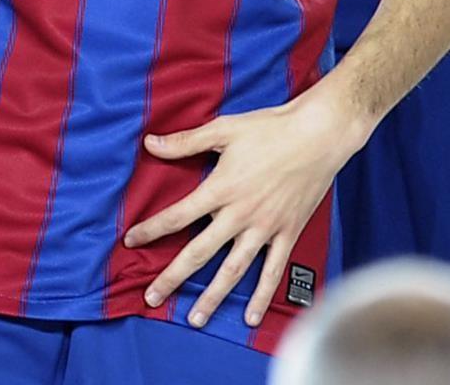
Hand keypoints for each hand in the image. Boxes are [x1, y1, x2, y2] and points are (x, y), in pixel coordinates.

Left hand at [125, 92, 366, 329]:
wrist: (319, 136)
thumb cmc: (270, 129)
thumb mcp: (222, 130)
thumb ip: (185, 142)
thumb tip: (150, 143)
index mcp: (221, 189)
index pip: (177, 216)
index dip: (152, 229)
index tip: (130, 241)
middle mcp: (240, 214)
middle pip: (200, 252)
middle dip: (173, 277)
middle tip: (152, 297)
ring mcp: (265, 228)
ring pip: (233, 270)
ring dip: (213, 296)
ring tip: (196, 319)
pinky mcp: (287, 233)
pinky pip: (272, 270)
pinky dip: (260, 295)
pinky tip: (249, 316)